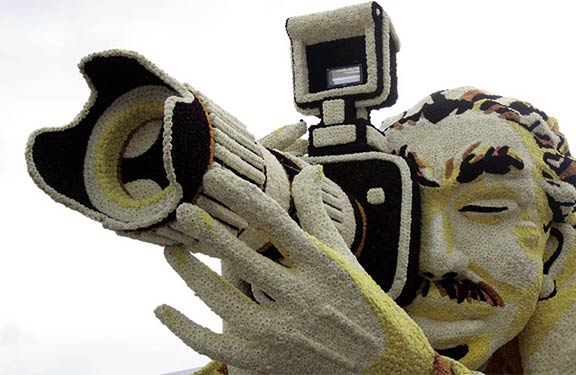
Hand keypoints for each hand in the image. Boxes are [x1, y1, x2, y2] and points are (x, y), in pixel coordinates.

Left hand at [155, 166, 441, 373]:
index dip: (238, 194)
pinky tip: (161, 308)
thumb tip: (310, 168)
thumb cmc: (361, 302)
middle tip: (182, 210)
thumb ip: (317, 214)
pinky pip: (213, 344)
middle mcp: (302, 299)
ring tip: (170, 250)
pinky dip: (183, 328)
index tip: (211, 176)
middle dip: (207, 230)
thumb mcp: (341, 257)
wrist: (381, 366)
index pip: (272, 220)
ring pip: (221, 298)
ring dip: (190, 272)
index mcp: (321, 266)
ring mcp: (281, 333)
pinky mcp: (263, 360)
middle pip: (242, 257)